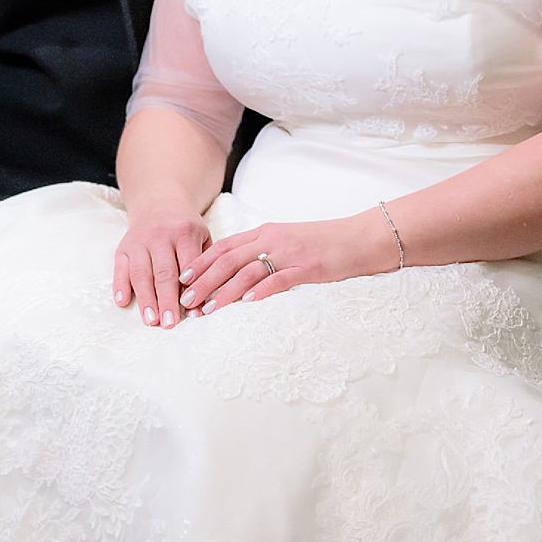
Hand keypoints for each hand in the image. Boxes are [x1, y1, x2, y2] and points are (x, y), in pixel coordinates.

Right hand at [112, 210, 209, 326]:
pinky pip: (120, 267)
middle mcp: (160, 236)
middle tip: (169, 324)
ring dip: (145, 299)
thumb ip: (205, 264)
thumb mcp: (203, 236)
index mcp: (184, 233)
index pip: (188, 265)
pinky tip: (122, 302)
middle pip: (164, 272)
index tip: (193, 312)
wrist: (159, 202)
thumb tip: (207, 301)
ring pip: (141, 273)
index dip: (190, 290)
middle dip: (167, 300)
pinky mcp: (123, 247)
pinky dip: (120, 285)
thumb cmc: (186, 228)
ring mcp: (139, 241)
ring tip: (150, 320)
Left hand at [180, 214, 386, 314]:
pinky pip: (279, 279)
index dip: (201, 263)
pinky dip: (261, 290)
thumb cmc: (322, 243)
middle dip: (204, 280)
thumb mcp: (285, 241)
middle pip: (228, 260)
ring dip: (224, 291)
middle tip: (186, 299)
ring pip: (248, 271)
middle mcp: (271, 240)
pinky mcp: (308, 267)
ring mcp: (289, 253)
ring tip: (207, 308)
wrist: (360, 237)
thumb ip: (261, 252)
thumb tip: (235, 272)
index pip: (224, 247)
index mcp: (264, 233)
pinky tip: (246, 302)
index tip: (181, 279)